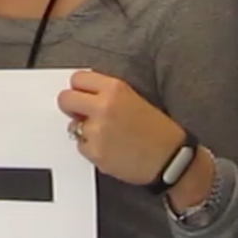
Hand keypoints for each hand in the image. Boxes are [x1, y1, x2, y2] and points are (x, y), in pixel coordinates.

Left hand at [56, 69, 185, 186]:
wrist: (172, 159)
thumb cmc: (159, 131)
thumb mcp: (134, 99)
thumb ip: (106, 93)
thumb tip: (81, 93)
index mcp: (115, 89)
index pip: (77, 79)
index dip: (79, 88)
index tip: (81, 95)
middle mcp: (104, 106)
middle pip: (65, 99)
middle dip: (72, 107)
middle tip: (82, 114)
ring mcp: (98, 130)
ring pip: (72, 126)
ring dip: (84, 131)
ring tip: (107, 136)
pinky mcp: (96, 152)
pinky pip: (81, 147)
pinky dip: (91, 149)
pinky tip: (110, 149)